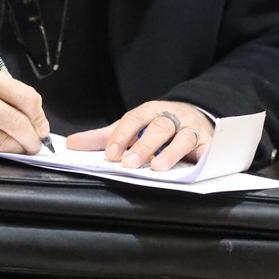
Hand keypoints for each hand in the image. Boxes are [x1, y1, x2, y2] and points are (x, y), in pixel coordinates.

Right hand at [0, 63, 51, 154]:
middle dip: (33, 138)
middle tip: (37, 144)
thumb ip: (12, 94)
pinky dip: (0, 150)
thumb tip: (38, 122)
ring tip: (23, 147)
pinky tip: (3, 147)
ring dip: (19, 148)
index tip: (42, 126)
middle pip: (16, 123)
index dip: (39, 116)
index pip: (26, 98)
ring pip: (2, 141)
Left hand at [65, 100, 212, 170]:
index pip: (133, 120)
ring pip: (181, 136)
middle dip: (143, 145)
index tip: (110, 154)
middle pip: (157, 127)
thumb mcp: (132, 128)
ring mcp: (190, 128)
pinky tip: (187, 167)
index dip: (121, 136)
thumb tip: (71, 144)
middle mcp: (171, 116)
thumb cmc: (159, 126)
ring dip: (168, 152)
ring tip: (156, 167)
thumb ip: (104, 137)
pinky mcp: (207, 142)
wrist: (198, 118)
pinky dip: (198, 156)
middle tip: (128, 163)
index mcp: (150, 111)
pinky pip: (204, 148)